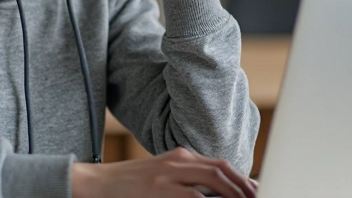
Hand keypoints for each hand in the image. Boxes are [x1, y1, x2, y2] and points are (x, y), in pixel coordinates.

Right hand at [71, 147, 257, 197]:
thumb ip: (187, 181)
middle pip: (221, 170)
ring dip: (232, 195)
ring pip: (211, 183)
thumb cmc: (129, 186)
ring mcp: (166, 175)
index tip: (256, 191)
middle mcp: (176, 161)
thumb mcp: (161, 176)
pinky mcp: (157, 190)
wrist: (94, 184)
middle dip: (244, 187)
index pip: (220, 165)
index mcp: (180, 156)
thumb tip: (214, 192)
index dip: (242, 179)